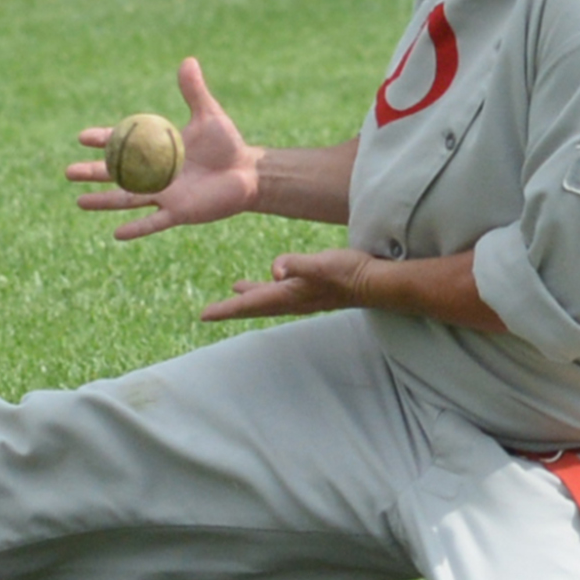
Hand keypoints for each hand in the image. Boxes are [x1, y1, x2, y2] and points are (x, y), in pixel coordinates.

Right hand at [69, 57, 261, 241]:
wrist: (248, 173)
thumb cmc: (227, 144)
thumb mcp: (208, 115)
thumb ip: (194, 92)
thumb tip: (188, 60)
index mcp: (158, 150)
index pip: (124, 144)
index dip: (104, 140)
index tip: (83, 137)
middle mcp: (156, 174)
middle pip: (117, 174)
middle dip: (92, 173)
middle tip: (68, 173)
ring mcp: (166, 195)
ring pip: (128, 199)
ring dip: (104, 201)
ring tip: (79, 203)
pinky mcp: (179, 212)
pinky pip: (154, 222)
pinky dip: (136, 229)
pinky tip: (115, 235)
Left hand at [200, 249, 375, 322]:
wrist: (375, 281)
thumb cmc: (348, 272)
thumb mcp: (321, 264)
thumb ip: (297, 265)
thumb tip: (275, 269)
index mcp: (288, 295)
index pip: (249, 304)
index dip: (225, 309)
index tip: (204, 315)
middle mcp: (292, 299)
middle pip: (253, 306)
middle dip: (231, 308)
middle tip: (209, 313)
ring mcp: (302, 295)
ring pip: (268, 298)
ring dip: (249, 297)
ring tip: (233, 290)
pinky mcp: (312, 288)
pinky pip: (282, 290)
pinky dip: (268, 287)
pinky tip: (272, 278)